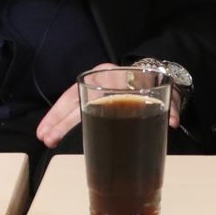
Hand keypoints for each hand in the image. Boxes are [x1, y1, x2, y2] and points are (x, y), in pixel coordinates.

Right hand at [34, 63, 184, 147]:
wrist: (155, 75)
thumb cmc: (157, 85)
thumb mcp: (165, 94)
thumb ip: (169, 107)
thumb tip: (171, 122)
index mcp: (115, 76)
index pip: (90, 94)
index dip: (76, 112)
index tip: (66, 126)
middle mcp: (99, 79)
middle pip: (74, 100)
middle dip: (58, 121)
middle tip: (46, 139)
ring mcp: (94, 87)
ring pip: (69, 102)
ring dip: (54, 120)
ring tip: (43, 138)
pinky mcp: (92, 96)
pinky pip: (73, 106)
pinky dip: (61, 118)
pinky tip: (52, 132)